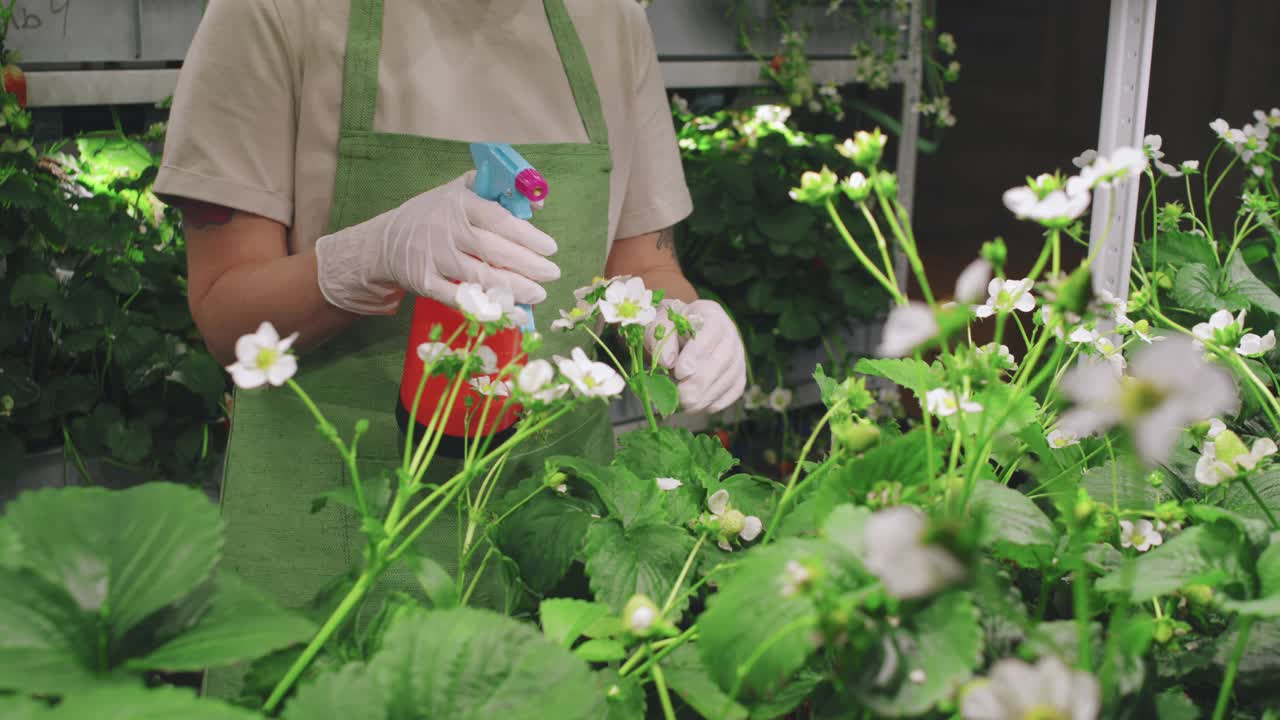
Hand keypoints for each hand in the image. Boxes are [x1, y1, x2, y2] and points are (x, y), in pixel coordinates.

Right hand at [315, 171, 559, 314]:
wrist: (387, 241)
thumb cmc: (435, 215)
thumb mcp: (461, 192)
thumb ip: (499, 192)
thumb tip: (538, 202)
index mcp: (460, 204)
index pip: (498, 220)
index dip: (527, 235)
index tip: (550, 248)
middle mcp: (447, 230)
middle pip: (493, 250)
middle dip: (528, 265)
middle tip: (552, 274)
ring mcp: (435, 258)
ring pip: (480, 277)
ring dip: (514, 289)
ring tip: (538, 294)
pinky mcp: (425, 283)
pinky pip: (461, 299)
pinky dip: (488, 308)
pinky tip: (512, 314)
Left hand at [644, 299, 746, 413]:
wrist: (680, 334)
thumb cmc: (669, 330)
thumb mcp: (657, 327)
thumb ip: (659, 340)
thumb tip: (667, 362)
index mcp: (710, 314)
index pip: (710, 333)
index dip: (696, 355)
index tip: (679, 373)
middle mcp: (730, 333)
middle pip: (722, 360)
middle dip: (699, 383)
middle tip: (679, 397)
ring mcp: (738, 355)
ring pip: (729, 379)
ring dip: (705, 397)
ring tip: (682, 404)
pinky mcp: (739, 376)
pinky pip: (732, 392)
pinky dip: (714, 402)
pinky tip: (696, 405)